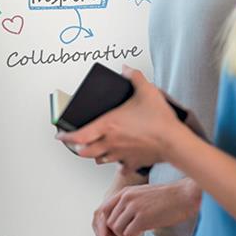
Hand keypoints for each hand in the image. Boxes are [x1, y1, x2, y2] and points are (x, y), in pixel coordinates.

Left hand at [57, 67, 183, 169]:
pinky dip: (118, 164)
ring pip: (99, 160)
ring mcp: (120, 154)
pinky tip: (121, 160)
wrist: (175, 142)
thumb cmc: (159, 119)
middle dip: (78, 147)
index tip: (60, 135)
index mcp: (107, 126)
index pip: (78, 135)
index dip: (66, 136)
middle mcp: (110, 142)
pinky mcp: (132, 162)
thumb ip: (134, 77)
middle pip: (84, 151)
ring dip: (95, 155)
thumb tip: (126, 68)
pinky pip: (121, 167)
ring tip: (96, 149)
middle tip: (77, 143)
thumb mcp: (146, 91)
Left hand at [105, 179, 200, 235]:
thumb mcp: (143, 195)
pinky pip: (128, 234)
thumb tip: (122, 220)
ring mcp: (133, 207)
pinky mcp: (142, 218)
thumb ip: (130, 204)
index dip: (104, 224)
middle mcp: (126, 198)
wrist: (186, 195)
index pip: (104, 209)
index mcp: (125, 192)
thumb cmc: (170, 197)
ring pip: (117, 229)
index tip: (107, 235)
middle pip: (108, 222)